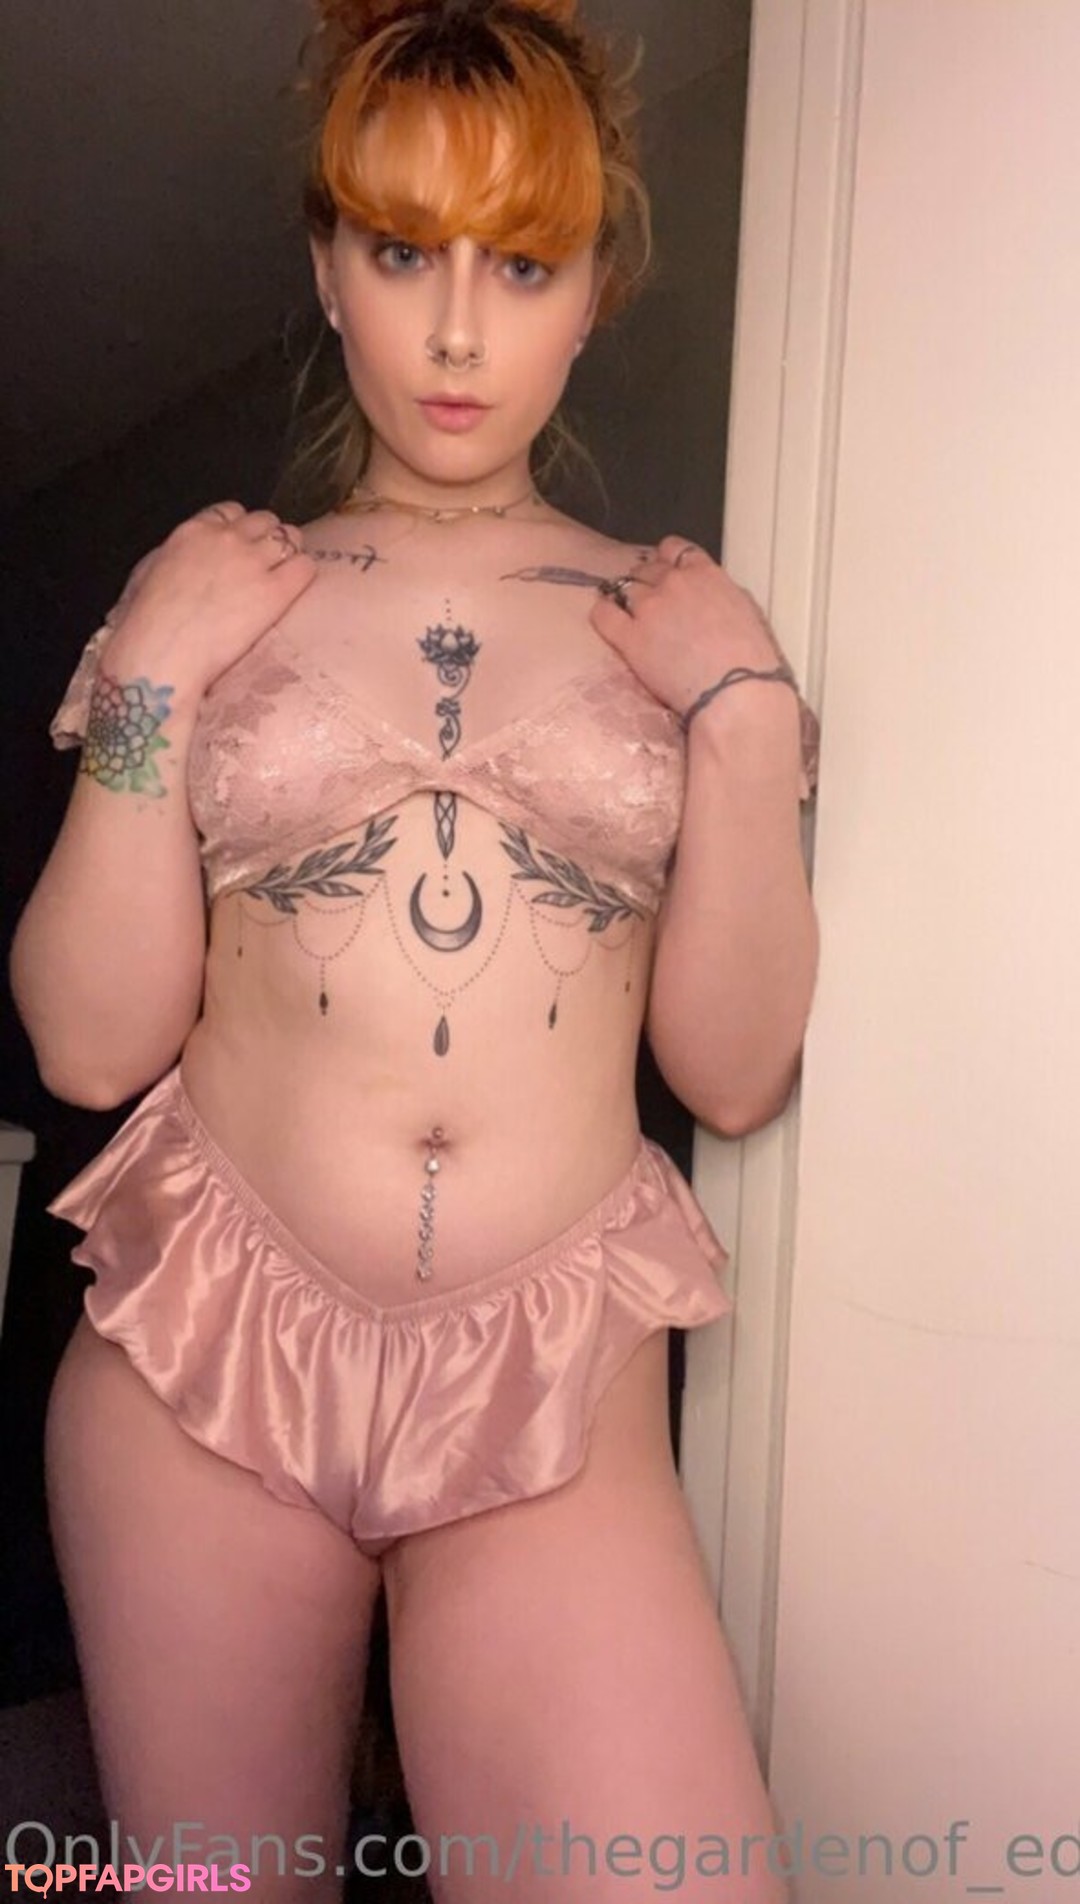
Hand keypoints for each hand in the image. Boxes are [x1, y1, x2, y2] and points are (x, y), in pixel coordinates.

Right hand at [101, 501, 316, 697]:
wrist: (161, 654)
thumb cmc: (146, 625)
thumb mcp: (148, 572)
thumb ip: (173, 555)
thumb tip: (185, 558)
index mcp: (193, 531)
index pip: (231, 512)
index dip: (241, 529)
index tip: (243, 547)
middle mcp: (226, 539)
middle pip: (264, 520)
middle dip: (268, 538)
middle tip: (268, 563)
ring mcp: (252, 563)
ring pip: (290, 538)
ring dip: (290, 553)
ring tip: (286, 575)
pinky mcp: (275, 592)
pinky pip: (306, 567)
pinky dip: (304, 573)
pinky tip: (295, 590)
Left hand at [590, 535, 786, 720]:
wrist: (735, 691)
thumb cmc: (752, 660)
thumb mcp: (745, 610)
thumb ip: (720, 594)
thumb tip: (708, 596)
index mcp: (706, 574)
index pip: (676, 549)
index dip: (666, 559)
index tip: (665, 570)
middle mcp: (674, 583)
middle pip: (646, 568)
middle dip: (646, 581)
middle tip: (649, 602)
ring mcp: (649, 608)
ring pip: (623, 588)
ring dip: (625, 597)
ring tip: (626, 612)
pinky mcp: (630, 638)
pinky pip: (603, 615)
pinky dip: (603, 613)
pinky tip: (606, 618)